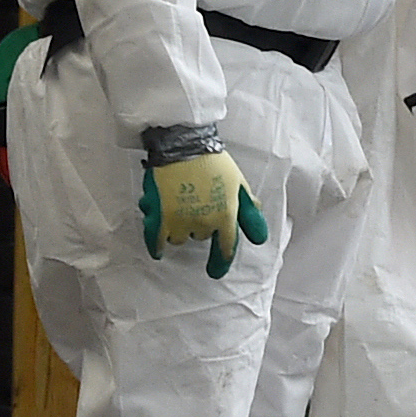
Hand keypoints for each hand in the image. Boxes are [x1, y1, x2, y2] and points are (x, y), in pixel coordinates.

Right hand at [139, 141, 269, 279]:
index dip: (222, 260)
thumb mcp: (239, 185)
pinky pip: (156, 241)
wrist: (184, 145)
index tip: (216, 270)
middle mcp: (204, 223)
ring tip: (178, 208)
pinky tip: (158, 250)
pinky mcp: (158, 216)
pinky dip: (156, 245)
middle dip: (200, 227)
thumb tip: (259, 238)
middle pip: (201, 238)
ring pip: (179, 238)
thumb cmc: (214, 163)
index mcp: (226, 216)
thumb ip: (249, 214)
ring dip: (179, 229)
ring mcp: (180, 221)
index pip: (227, 247)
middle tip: (197, 207)